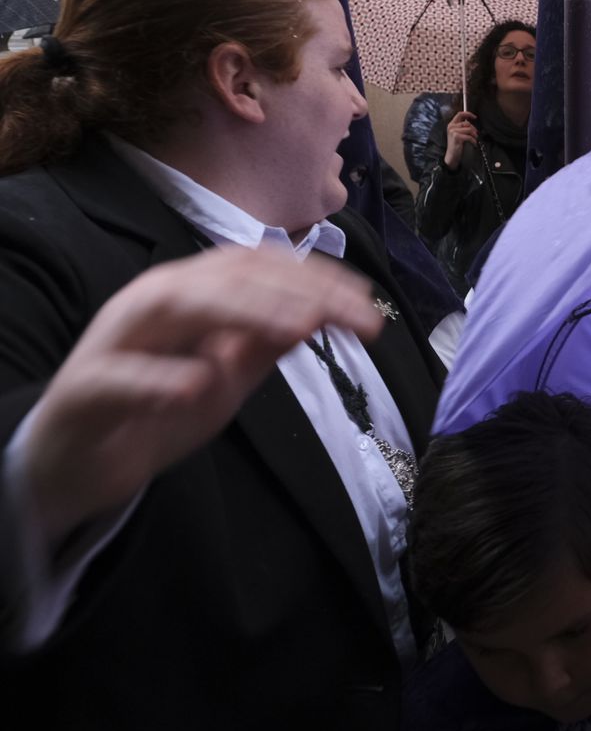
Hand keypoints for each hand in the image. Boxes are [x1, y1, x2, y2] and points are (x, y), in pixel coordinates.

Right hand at [22, 247, 384, 548]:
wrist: (80, 461)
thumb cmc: (159, 409)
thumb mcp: (227, 375)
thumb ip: (265, 345)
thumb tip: (319, 313)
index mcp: (189, 294)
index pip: (257, 269)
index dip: (316, 279)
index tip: (369, 305)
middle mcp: (151, 303)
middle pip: (224, 279)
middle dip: (296, 292)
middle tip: (354, 318)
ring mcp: (113, 342)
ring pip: (172, 307)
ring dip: (240, 312)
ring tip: (298, 328)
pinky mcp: (85, 390)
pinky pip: (119, 377)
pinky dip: (158, 377)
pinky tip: (196, 384)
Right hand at [441, 110, 478, 170]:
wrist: (451, 155)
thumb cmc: (456, 145)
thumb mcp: (457, 134)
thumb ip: (462, 127)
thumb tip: (471, 123)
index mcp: (451, 124)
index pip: (459, 114)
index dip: (468, 114)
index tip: (474, 117)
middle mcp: (451, 127)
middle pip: (467, 123)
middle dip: (473, 129)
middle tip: (475, 135)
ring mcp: (453, 131)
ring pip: (469, 129)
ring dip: (474, 135)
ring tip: (474, 139)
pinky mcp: (457, 137)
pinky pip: (469, 136)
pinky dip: (473, 141)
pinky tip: (473, 144)